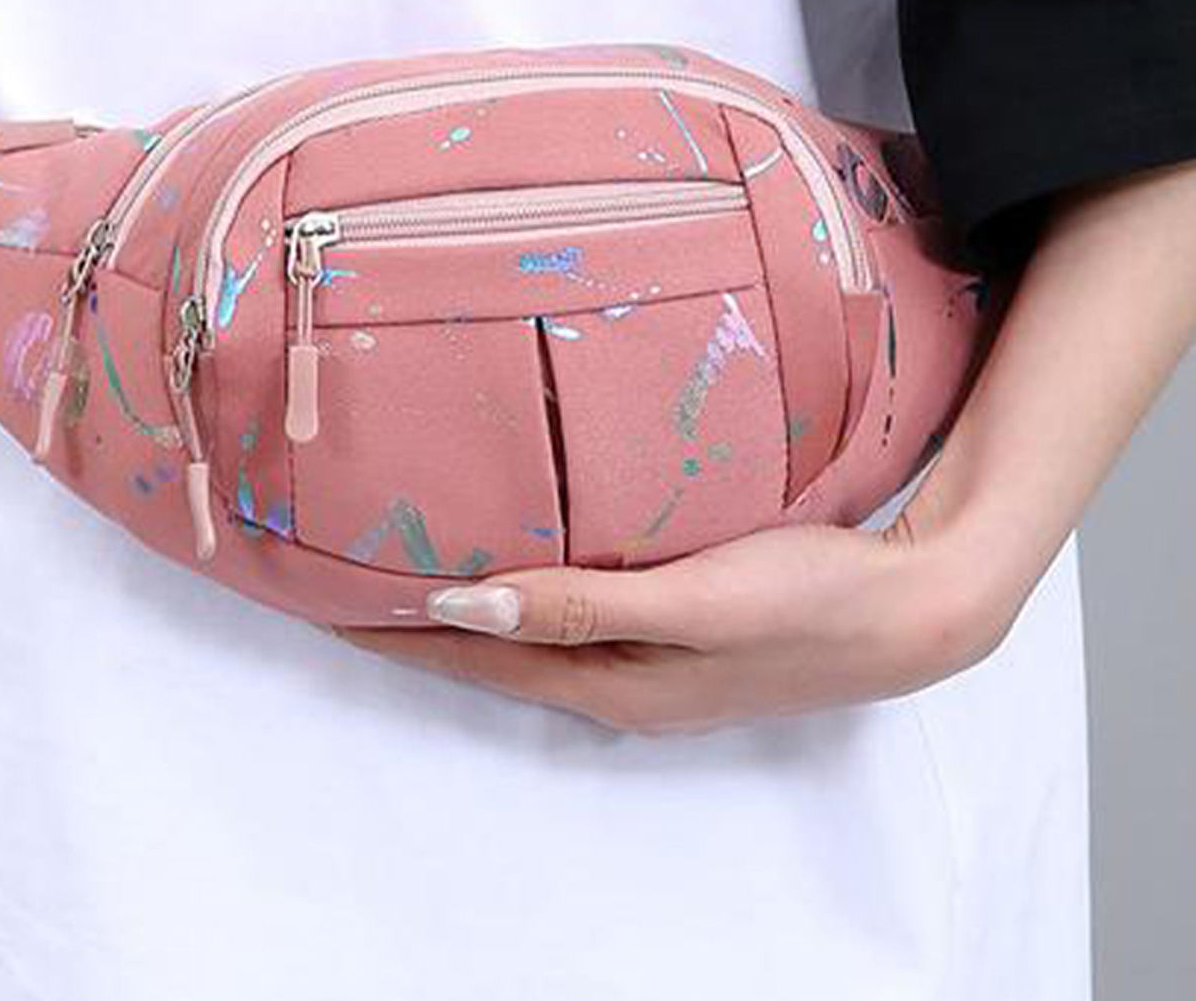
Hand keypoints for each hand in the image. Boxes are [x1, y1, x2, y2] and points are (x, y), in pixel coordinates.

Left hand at [330, 479, 1015, 734]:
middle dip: (415, 622)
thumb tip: (463, 602)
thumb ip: (582, 603)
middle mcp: (621, 681)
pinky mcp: (678, 629)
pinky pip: (576, 613)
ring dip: (468, 607)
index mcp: (614, 683)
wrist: (918, 606)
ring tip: (407, 570)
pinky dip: (528, 591)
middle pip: (493, 650)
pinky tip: (520, 564)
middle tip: (346, 579)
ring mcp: (651, 661)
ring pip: (531, 631)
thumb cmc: (811, 600)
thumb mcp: (694, 601)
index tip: (329, 600)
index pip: (476, 653)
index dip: (399, 628)